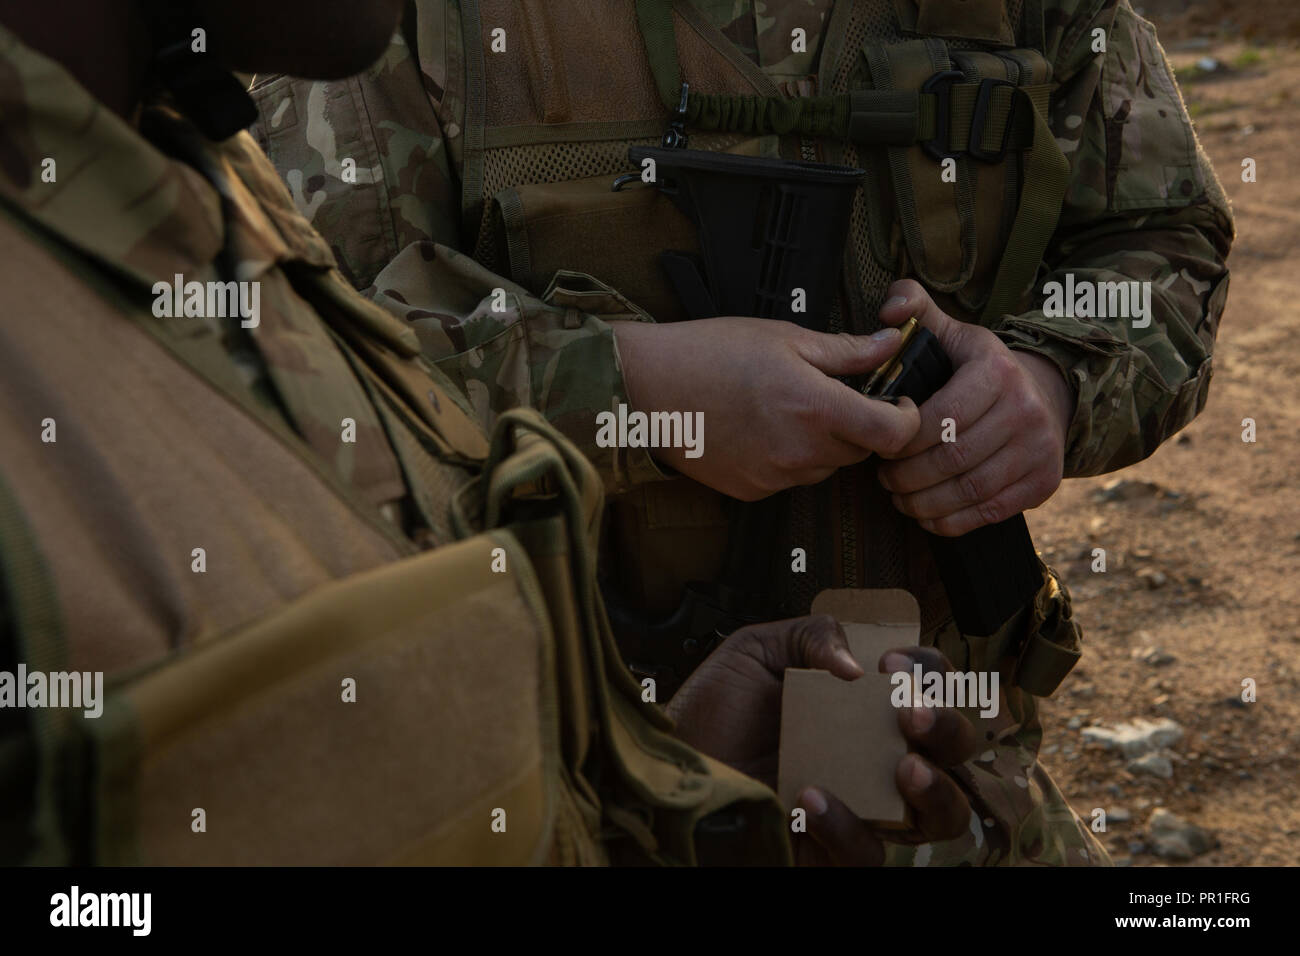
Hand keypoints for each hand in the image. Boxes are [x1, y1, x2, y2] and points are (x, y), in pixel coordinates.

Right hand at [613, 318, 919, 500]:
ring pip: (825, 467)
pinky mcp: (752, 491)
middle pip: (861, 452)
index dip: (908, 419)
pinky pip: (790, 478)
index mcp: (815, 407)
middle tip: (835, 395)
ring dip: (823, 444)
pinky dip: (789, 458)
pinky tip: (762, 429)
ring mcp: (775, 476)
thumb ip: (846, 350)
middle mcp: (800, 451)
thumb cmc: (709, 354)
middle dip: (859, 426)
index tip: (901, 404)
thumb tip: (891, 344)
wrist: (648, 388)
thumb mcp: (785, 338)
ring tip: (788, 408)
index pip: (893, 434)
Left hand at [665, 616, 976, 865]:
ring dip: (938, 789)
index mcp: (870, 704)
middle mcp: (880, 755)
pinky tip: (809, 796)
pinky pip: (867, 854)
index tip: (890, 662)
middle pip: (957, 747)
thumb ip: (810, 636)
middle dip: (948, 724)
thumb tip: (856, 665)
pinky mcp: (834, 850)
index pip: (931, 684)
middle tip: (909, 712)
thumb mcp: (756, 651)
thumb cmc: (715, 711)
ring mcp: (865, 806)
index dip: (928, 669)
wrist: (670, 764)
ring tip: (904, 767)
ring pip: (944, 815)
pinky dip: (846, 826)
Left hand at [875, 280, 1075, 535]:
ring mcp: (1039, 449)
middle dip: (908, 475)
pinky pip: (990, 512)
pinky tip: (926, 515)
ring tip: (900, 498)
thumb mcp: (952, 333)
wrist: (1045, 395)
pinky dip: (951, 521)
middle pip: (952, 458)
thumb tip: (890, 309)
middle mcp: (1025, 409)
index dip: (903, 439)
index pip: (940, 417)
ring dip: (924, 502)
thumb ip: (914, 310)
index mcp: (997, 370)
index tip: (881, 445)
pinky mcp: (1043, 483)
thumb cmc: (979, 368)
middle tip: (884, 478)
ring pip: (969, 489)